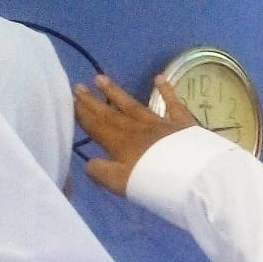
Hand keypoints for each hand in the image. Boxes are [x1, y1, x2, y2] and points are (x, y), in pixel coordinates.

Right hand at [73, 74, 196, 195]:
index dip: (83, 113)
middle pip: (110, 113)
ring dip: (116, 92)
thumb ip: (102, 172)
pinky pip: (172, 103)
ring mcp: (159, 123)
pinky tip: (159, 78)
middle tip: (78, 85)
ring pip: (133, 104)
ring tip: (101, 78)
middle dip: (92, 100)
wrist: (191, 176)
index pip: (97, 126)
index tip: (71, 100)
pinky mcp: (181, 122)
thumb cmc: (153, 183)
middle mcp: (136, 128)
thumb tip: (90, 163)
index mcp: (120, 143)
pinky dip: (166, 90)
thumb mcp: (120, 184)